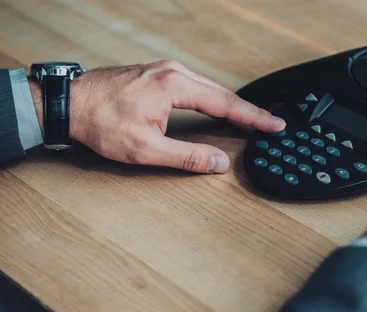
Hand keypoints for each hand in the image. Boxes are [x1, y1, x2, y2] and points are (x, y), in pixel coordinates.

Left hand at [29, 60, 285, 172]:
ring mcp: (165, 70)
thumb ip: (187, 156)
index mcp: (175, 85)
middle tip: (271, 124)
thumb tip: (218, 162)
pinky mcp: (158, 74)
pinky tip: (218, 106)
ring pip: (209, 88)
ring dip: (231, 104)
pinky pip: (196, 86)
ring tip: (250, 119)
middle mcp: (173, 72)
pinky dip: (213, 98)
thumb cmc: (100, 121)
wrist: (68, 102)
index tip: (274, 124)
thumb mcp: (145, 148)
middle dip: (248, 110)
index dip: (253, 117)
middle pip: (222, 93)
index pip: (225, 104)